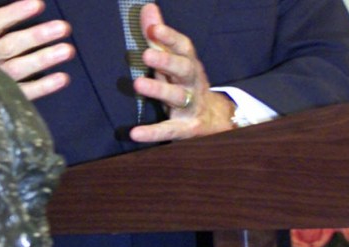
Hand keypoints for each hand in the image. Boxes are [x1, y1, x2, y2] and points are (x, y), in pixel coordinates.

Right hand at [0, 0, 74, 99]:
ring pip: (20, 68)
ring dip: (44, 60)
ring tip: (68, 50)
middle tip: (64, 27)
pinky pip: (24, 92)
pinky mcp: (3, 96)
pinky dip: (43, 87)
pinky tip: (62, 78)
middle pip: (11, 45)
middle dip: (37, 36)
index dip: (14, 14)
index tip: (38, 4)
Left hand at [129, 4, 234, 141]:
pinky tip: (135, 133)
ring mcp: (191, 106)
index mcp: (189, 64)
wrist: (213, 120)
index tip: (153, 28)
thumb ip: (159, 37)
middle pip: (183, 69)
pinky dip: (152, 133)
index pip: (182, 47)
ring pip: (177, 97)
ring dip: (159, 90)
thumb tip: (147, 8)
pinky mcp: (185, 128)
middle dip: (166, 60)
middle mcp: (192, 83)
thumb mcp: (174, 61)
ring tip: (138, 83)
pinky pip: (168, 130)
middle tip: (146, 53)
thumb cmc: (185, 85)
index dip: (169, 37)